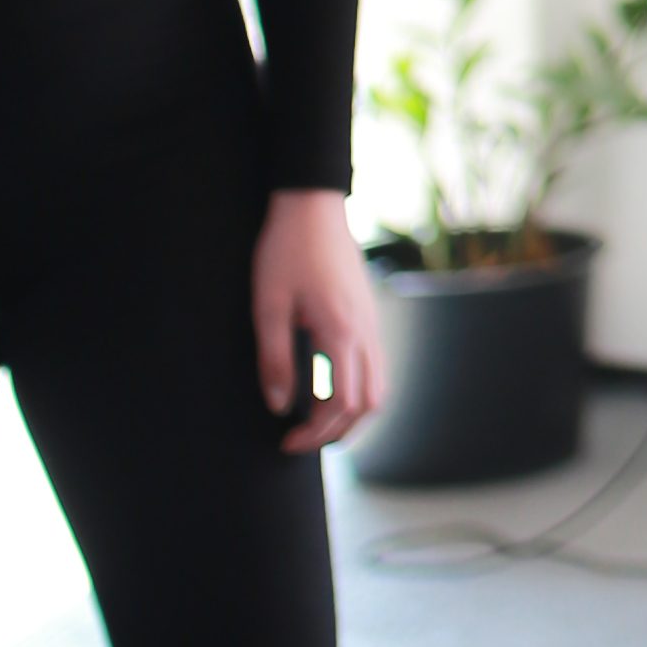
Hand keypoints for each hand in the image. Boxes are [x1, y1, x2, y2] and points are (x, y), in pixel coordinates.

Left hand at [253, 192, 384, 453]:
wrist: (313, 206)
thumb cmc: (285, 251)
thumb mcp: (267, 305)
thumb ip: (273, 359)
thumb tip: (279, 407)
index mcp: (340, 330)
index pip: (341, 403)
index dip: (315, 431)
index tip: (285, 440)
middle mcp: (365, 331)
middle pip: (369, 403)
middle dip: (337, 431)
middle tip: (299, 439)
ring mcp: (372, 322)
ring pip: (379, 386)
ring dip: (350, 413)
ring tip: (314, 420)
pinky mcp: (369, 314)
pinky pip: (375, 365)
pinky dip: (356, 389)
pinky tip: (325, 386)